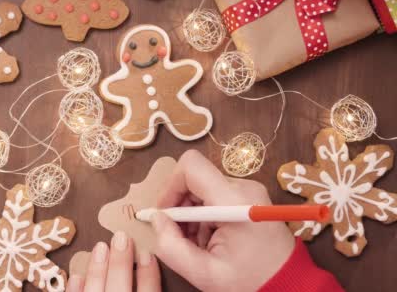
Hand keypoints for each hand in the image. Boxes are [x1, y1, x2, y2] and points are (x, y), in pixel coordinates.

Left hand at [67, 231, 160, 291]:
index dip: (149, 273)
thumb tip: (149, 265)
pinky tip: (76, 276)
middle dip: (121, 261)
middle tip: (121, 237)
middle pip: (120, 286)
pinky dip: (75, 289)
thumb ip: (149, 288)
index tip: (148, 253)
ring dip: (97, 269)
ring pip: (95, 291)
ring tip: (100, 246)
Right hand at [152, 150, 294, 291]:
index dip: (170, 186)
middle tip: (180, 236)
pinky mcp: (249, 196)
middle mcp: (243, 187)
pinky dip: (204, 215)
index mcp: (234, 201)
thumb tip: (156, 219)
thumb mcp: (204, 273)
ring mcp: (248, 190)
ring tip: (199, 243)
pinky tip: (211, 239)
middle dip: (180, 206)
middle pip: (194, 178)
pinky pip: (214, 195)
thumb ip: (172, 246)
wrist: (289, 283)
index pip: (191, 166)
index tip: (165, 213)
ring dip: (191, 214)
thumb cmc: (250, 281)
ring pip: (202, 188)